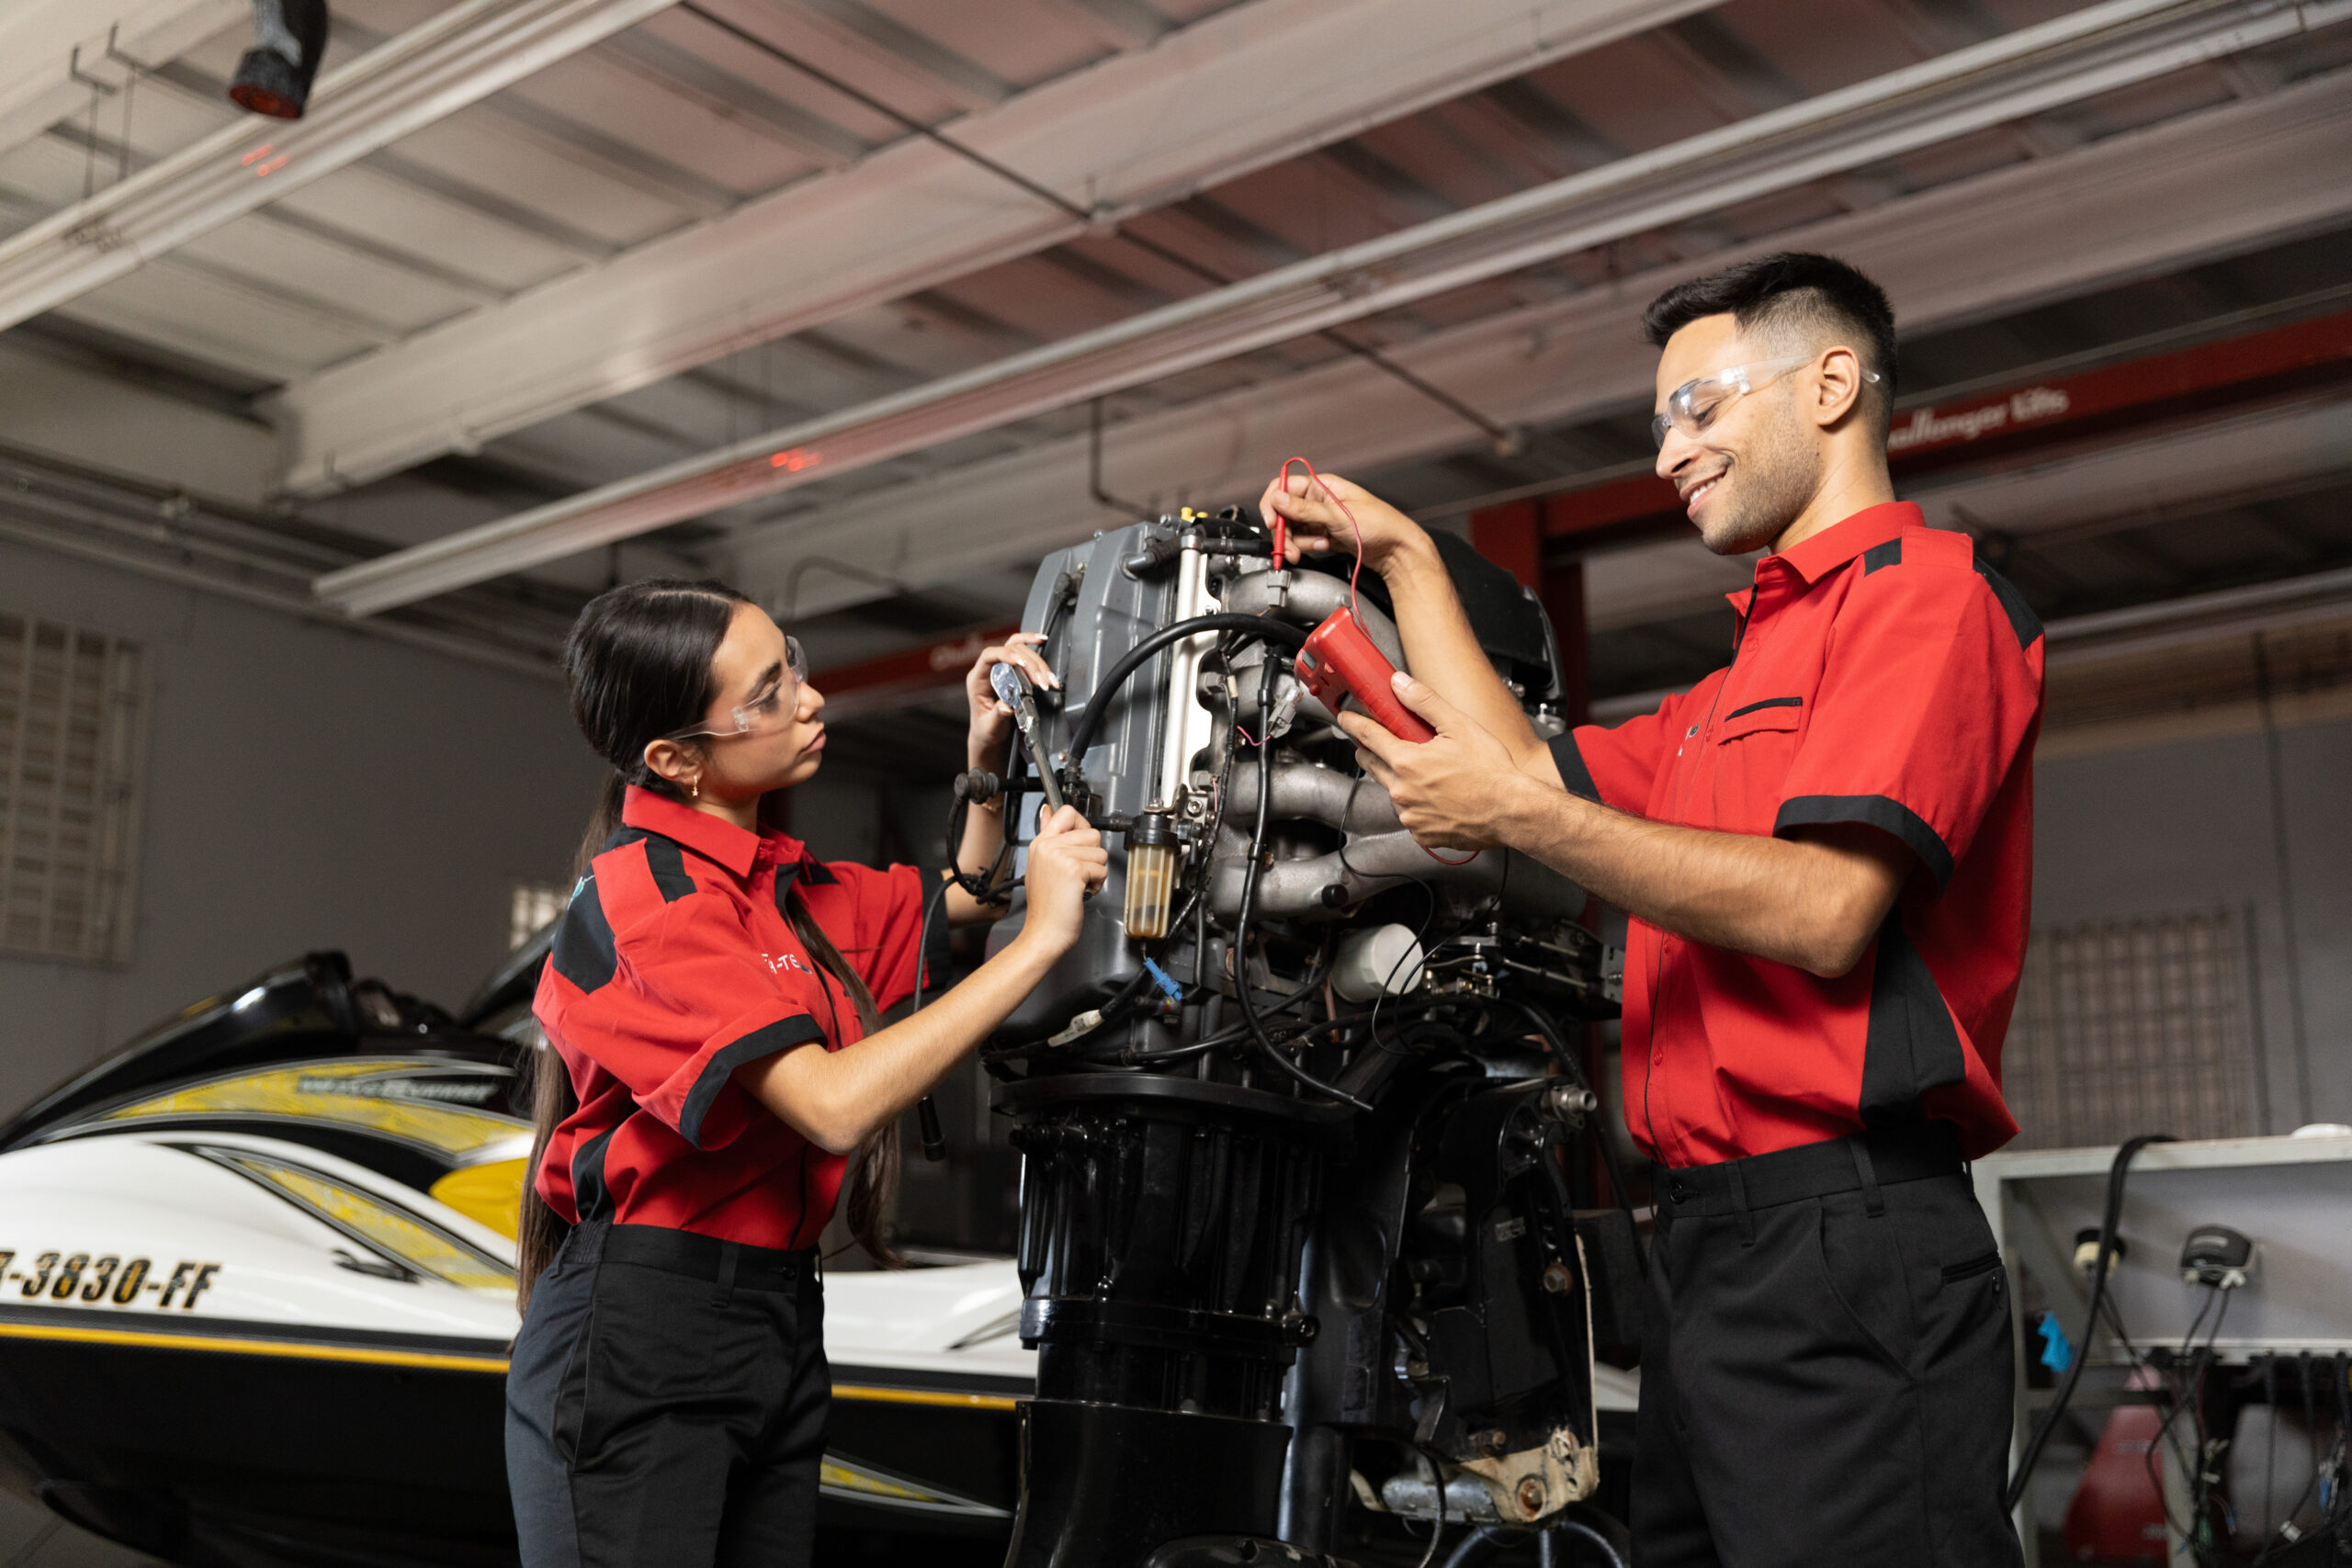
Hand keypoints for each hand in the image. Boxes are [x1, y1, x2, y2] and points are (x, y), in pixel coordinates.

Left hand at [965, 632, 1056, 765]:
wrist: (990, 733)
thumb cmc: (986, 729)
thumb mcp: (990, 727)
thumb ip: (997, 717)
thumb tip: (1006, 706)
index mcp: (978, 680)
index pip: (989, 656)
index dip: (1005, 655)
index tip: (1021, 662)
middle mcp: (988, 669)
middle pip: (1009, 652)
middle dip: (1030, 665)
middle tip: (1042, 682)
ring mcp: (1000, 666)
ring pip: (1019, 650)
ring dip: (1037, 663)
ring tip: (1049, 679)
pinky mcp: (1012, 668)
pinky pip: (1022, 649)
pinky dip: (1033, 645)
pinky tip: (1042, 640)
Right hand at [1015, 806, 1108, 953]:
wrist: (1044, 932)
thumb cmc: (1046, 905)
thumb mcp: (1040, 865)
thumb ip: (1048, 837)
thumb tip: (1048, 811)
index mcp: (1040, 843)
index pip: (1066, 811)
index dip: (1081, 825)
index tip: (1080, 843)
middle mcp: (1048, 846)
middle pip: (1091, 832)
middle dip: (1093, 855)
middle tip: (1078, 873)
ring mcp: (1060, 856)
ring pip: (1100, 852)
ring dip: (1096, 871)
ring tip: (1079, 884)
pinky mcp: (1073, 870)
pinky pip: (1102, 869)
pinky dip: (1097, 884)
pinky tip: (1082, 892)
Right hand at [1256, 468, 1426, 574]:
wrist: (1396, 551)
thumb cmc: (1380, 526)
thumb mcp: (1339, 516)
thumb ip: (1305, 510)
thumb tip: (1278, 499)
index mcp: (1323, 486)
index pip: (1285, 487)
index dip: (1274, 503)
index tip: (1273, 522)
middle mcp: (1320, 500)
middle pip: (1285, 512)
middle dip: (1285, 531)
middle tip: (1289, 547)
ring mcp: (1321, 518)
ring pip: (1293, 529)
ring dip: (1299, 542)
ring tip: (1317, 546)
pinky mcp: (1324, 534)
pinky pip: (1305, 540)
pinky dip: (1309, 546)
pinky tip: (1324, 546)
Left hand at [1340, 673, 1539, 849]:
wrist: (1512, 811)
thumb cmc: (1491, 773)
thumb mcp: (1459, 726)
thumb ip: (1425, 702)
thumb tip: (1400, 684)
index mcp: (1407, 763)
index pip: (1368, 737)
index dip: (1354, 724)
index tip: (1345, 719)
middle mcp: (1402, 792)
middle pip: (1372, 765)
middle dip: (1374, 751)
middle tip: (1388, 742)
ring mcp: (1410, 816)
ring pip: (1391, 791)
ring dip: (1399, 779)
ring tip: (1428, 772)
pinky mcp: (1421, 834)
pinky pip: (1409, 814)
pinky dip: (1416, 804)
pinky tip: (1437, 796)